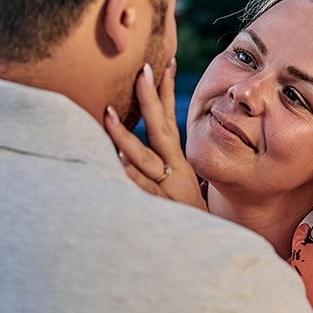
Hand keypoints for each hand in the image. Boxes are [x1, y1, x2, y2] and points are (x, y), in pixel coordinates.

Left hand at [105, 60, 206, 210]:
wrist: (205, 249)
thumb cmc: (184, 214)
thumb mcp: (178, 185)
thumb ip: (158, 166)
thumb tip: (126, 152)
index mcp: (177, 162)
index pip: (171, 120)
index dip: (167, 92)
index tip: (164, 64)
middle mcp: (174, 171)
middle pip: (161, 129)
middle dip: (150, 99)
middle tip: (141, 72)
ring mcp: (166, 189)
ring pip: (144, 159)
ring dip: (125, 136)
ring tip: (107, 114)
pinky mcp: (158, 208)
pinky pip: (140, 190)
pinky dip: (128, 177)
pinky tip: (115, 164)